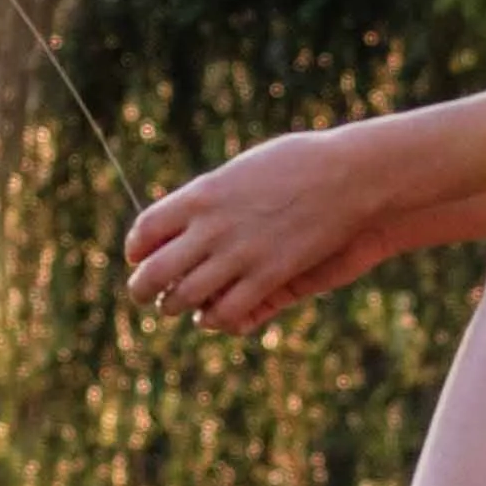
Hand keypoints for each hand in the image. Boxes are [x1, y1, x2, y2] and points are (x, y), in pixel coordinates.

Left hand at [123, 128, 387, 331]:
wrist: (349, 176)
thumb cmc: (301, 165)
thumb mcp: (243, 171)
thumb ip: (213, 196)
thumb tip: (191, 212)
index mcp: (201, 195)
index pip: (145, 231)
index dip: (136, 250)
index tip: (138, 257)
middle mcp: (211, 227)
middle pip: (154, 273)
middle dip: (143, 289)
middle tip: (146, 295)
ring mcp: (239, 255)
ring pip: (182, 299)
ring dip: (175, 306)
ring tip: (177, 305)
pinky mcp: (268, 277)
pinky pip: (225, 313)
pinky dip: (214, 320)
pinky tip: (214, 316)